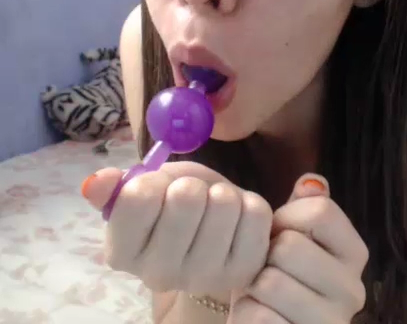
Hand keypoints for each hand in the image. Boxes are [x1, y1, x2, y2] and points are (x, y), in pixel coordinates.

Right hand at [81, 161, 272, 300]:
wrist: (212, 238)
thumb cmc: (173, 209)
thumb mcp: (144, 189)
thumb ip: (115, 186)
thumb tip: (98, 181)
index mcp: (123, 253)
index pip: (138, 197)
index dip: (155, 181)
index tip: (160, 189)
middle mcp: (159, 274)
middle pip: (186, 197)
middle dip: (192, 185)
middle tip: (192, 198)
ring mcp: (204, 277)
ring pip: (224, 202)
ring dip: (222, 193)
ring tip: (215, 208)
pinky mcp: (244, 270)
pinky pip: (256, 212)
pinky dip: (250, 204)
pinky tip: (238, 220)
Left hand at [229, 174, 368, 322]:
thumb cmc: (277, 276)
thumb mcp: (290, 237)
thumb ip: (304, 209)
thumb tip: (311, 181)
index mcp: (354, 253)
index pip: (320, 211)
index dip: (285, 218)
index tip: (277, 235)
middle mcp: (353, 289)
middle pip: (289, 246)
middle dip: (264, 257)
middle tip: (267, 272)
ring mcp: (332, 322)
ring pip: (270, 282)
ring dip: (252, 289)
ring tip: (262, 297)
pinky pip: (258, 317)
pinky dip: (247, 316)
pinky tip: (259, 319)